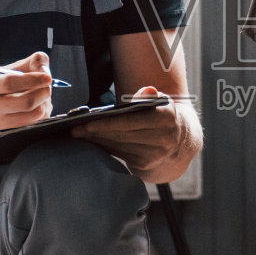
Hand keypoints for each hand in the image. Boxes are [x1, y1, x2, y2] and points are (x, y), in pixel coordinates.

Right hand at [0, 51, 53, 131]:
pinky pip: (37, 120)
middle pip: (26, 102)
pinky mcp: (11, 130)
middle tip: (48, 85)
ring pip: (35, 113)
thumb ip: (33, 62)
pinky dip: (43, 110)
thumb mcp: (14, 67)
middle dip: (44, 92)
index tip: (48, 77)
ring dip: (45, 101)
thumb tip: (45, 70)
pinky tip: (37, 104)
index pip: (10, 83)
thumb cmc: (5, 83)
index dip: (33, 80)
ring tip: (41, 94)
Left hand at [71, 85, 191, 179]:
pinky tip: (92, 142)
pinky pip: (120, 154)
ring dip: (97, 140)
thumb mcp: (160, 102)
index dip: (107, 123)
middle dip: (95, 132)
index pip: (131, 121)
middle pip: (121, 135)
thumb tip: (148, 90)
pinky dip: (105, 147)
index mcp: (166, 117)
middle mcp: (163, 137)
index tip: (86, 124)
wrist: (181, 141)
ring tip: (78, 135)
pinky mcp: (146, 164)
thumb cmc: (162, 116)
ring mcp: (155, 153)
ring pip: (118, 146)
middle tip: (74, 130)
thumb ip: (149, 96)